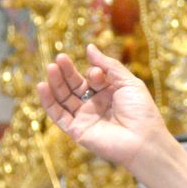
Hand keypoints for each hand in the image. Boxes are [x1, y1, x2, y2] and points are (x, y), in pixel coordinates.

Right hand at [36, 44, 169, 171]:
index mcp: (110, 93)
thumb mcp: (129, 83)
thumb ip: (109, 65)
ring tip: (51, 68)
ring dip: (55, 83)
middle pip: (75, 86)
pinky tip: (42, 86)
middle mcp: (96, 105)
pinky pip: (58, 115)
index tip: (97, 73)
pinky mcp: (77, 130)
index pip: (93, 77)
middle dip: (66, 72)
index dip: (93, 73)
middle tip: (59, 59)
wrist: (143, 140)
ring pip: (64, 98)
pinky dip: (48, 102)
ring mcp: (85, 118)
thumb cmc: (141, 111)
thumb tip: (90, 47)